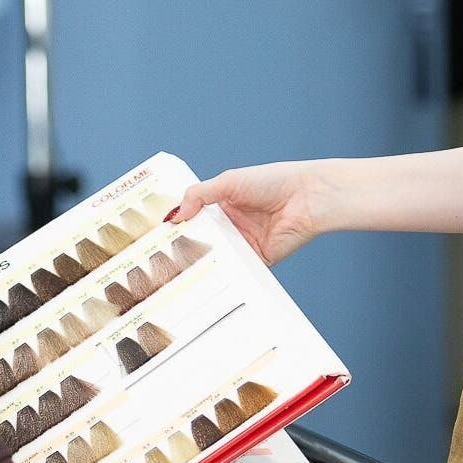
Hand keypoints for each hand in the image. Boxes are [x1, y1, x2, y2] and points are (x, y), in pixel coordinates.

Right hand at [172, 161, 331, 265]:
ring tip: (174, 272)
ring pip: (216, 257)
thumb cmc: (273, 182)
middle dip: (183, 248)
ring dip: (200, 263)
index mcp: (223, 205)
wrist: (308, 198)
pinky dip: (223, 275)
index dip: (177, 226)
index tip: (155, 236)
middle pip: (202, 240)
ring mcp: (243, 245)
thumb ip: (198, 196)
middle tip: (157, 258)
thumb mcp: (229, 182)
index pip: (194, 218)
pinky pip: (236, 270)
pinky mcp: (256, 260)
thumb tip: (173, 215)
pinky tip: (203, 281)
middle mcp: (232, 226)